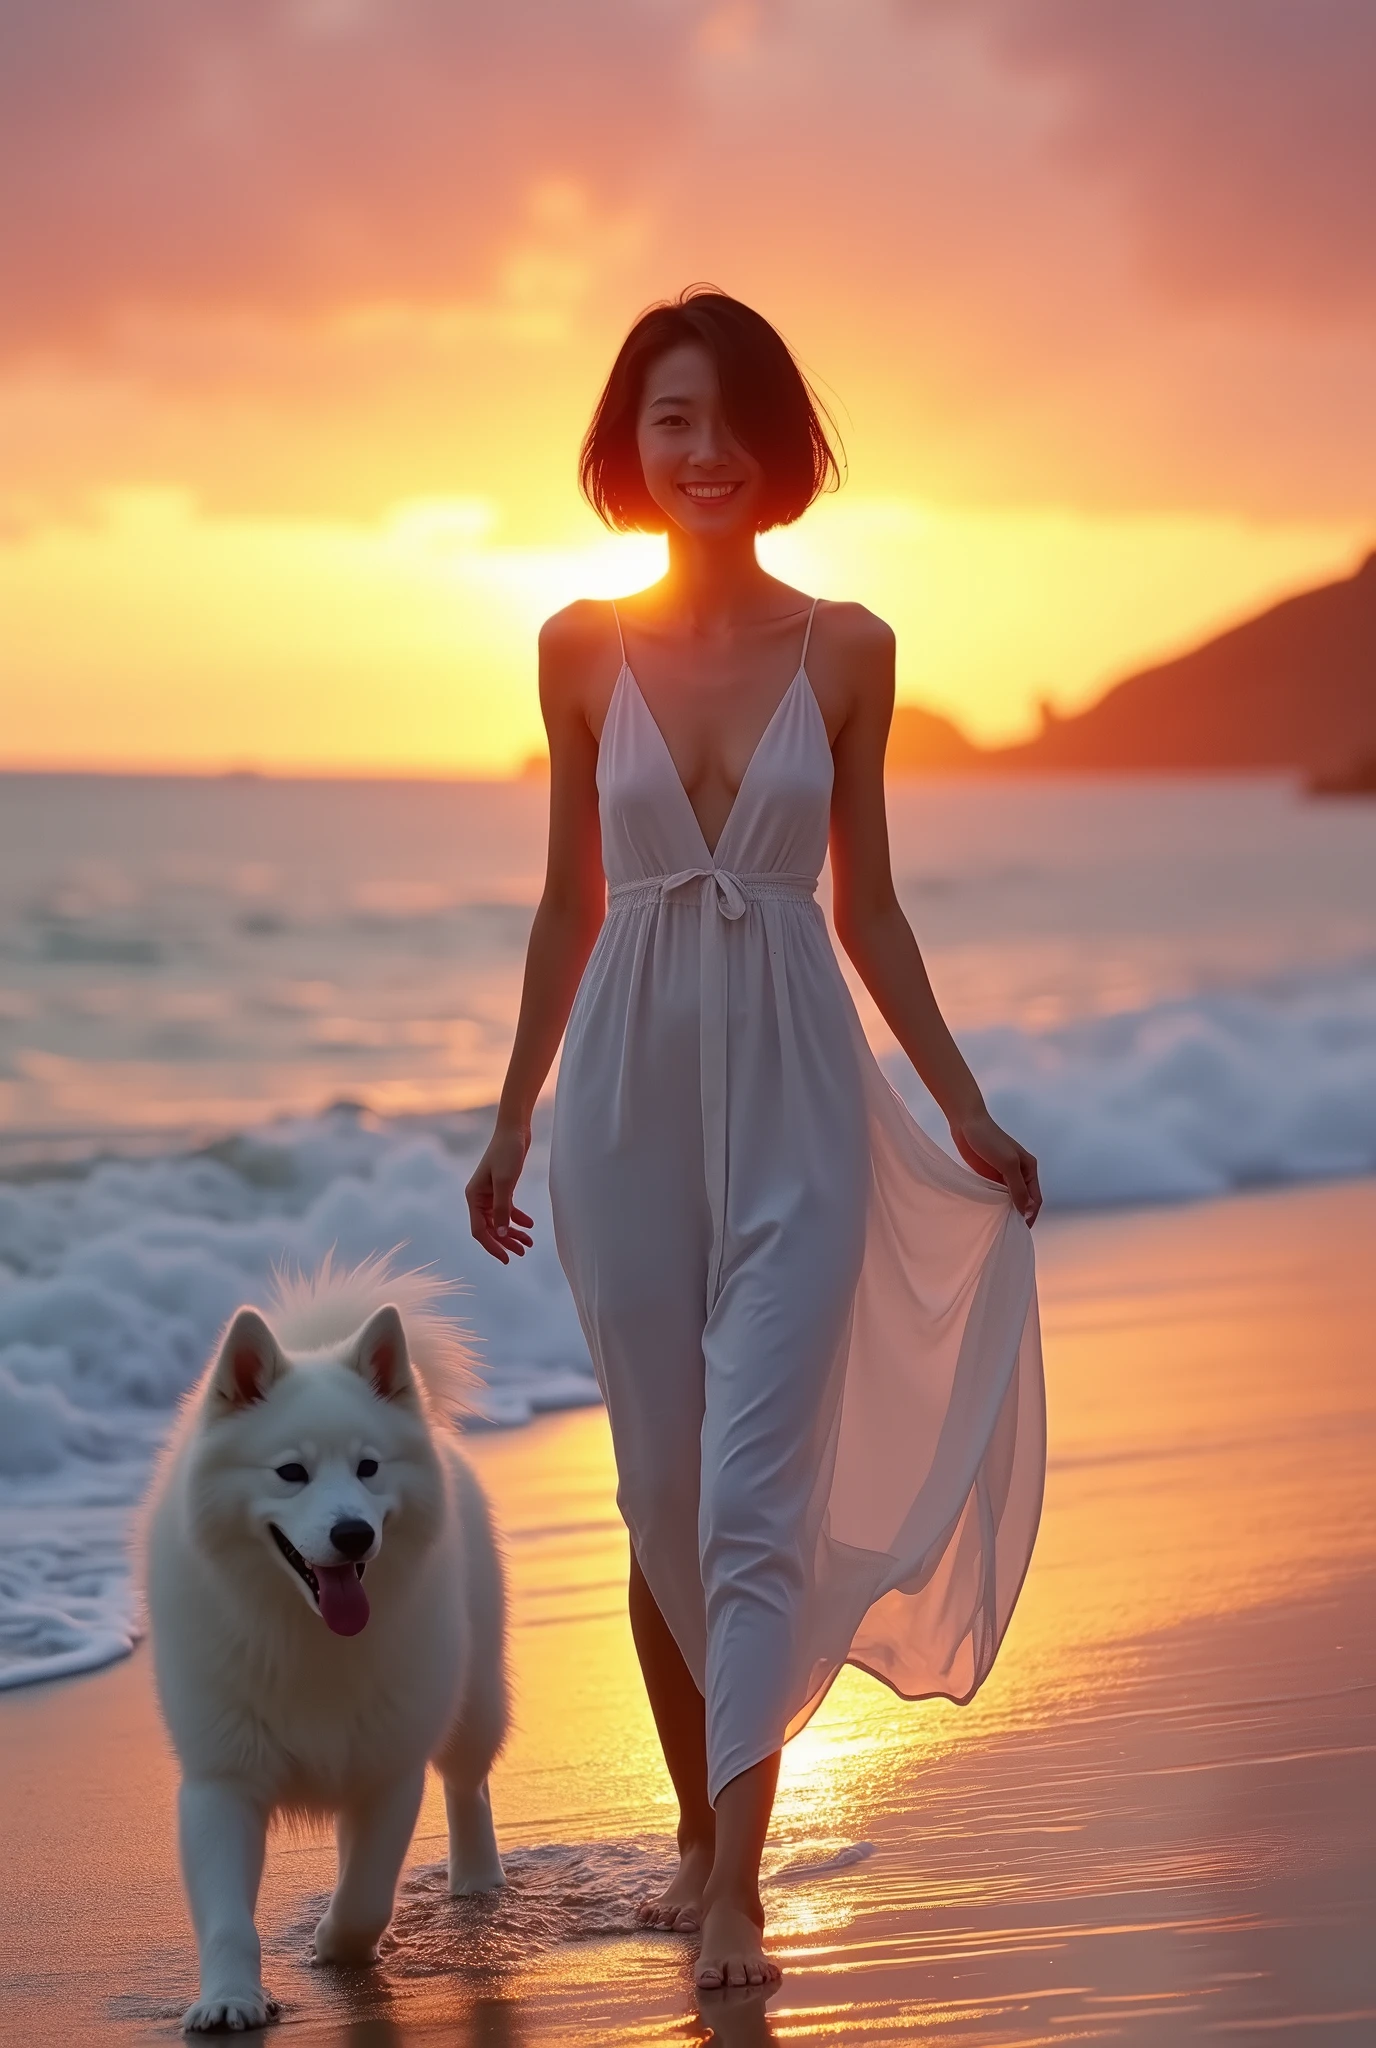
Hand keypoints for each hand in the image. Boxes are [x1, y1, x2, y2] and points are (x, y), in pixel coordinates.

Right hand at [465, 1123, 535, 1262]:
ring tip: (529, 1244)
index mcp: (473, 1196)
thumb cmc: (507, 1152)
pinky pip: (507, 1209)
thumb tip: (500, 1234)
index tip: (507, 1259)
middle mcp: (479, 1197)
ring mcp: (490, 1193)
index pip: (479, 1230)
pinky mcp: (502, 1188)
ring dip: (513, 1233)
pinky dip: (518, 1219)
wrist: (515, 1130)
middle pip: (490, 1228)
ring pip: (499, 1220)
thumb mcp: (506, 1183)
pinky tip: (530, 1225)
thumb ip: (502, 1209)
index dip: (492, 1246)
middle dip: (505, 1242)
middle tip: (522, 1253)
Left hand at [949, 1108, 1040, 1224]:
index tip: (1020, 1228)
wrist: (966, 1123)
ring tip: (999, 1224)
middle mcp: (1020, 1173)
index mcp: (1029, 1168)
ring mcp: (1004, 1174)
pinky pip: (996, 1193)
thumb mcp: (1007, 1164)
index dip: (1031, 1214)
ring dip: (1007, 1210)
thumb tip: (1025, 1210)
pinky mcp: (990, 1175)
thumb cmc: (989, 1140)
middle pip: (1024, 1200)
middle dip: (1020, 1214)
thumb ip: (1017, 1187)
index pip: (1035, 1198)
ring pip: (1010, 1198)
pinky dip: (995, 1203)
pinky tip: (989, 1212)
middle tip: (1009, 1229)